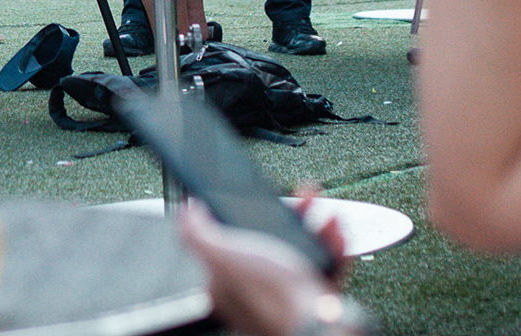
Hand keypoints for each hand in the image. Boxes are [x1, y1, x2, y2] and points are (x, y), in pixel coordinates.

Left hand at [180, 204, 340, 335]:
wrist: (316, 326)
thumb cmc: (270, 295)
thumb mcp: (223, 256)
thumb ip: (197, 233)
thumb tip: (186, 211)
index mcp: (229, 281)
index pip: (229, 241)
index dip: (242, 216)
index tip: (254, 196)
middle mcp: (258, 288)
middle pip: (269, 240)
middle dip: (286, 215)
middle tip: (299, 199)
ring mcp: (288, 292)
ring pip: (300, 248)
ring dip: (313, 225)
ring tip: (320, 211)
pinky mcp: (316, 295)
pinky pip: (325, 262)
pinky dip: (332, 245)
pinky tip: (334, 234)